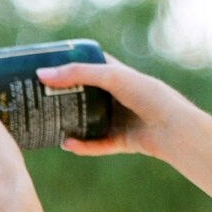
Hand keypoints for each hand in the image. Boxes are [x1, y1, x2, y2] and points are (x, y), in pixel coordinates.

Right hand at [34, 54, 198, 160]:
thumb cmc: (147, 94)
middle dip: (62, 98)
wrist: (172, 128)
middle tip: (38, 98)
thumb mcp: (111, 77)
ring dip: (68, 124)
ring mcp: (117, 119)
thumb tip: (41, 74)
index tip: (46, 69)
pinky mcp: (118, 141)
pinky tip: (66, 143)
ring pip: (86, 122)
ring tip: (47, 123)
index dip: (69, 66)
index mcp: (117, 75)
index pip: (89, 66)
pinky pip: (94, 145)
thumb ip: (78, 74)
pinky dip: (81, 145)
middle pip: (83, 96)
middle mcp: (116, 97)